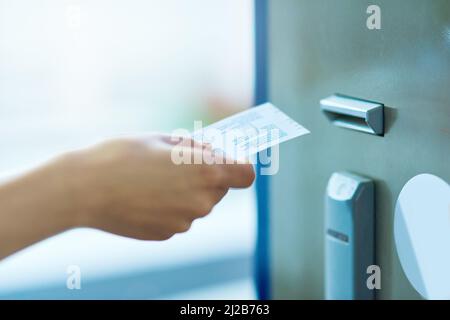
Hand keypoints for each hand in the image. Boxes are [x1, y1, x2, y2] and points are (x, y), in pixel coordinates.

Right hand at [68, 134, 254, 239]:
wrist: (85, 189)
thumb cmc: (122, 156)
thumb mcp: (162, 139)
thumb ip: (195, 147)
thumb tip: (212, 152)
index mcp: (205, 172)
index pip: (245, 175)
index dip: (238, 166)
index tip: (226, 161)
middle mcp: (201, 201)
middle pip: (220, 188)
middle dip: (206, 176)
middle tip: (177, 164)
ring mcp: (184, 221)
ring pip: (197, 203)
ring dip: (185, 192)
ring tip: (153, 180)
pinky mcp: (167, 234)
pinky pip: (178, 217)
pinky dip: (169, 207)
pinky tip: (144, 197)